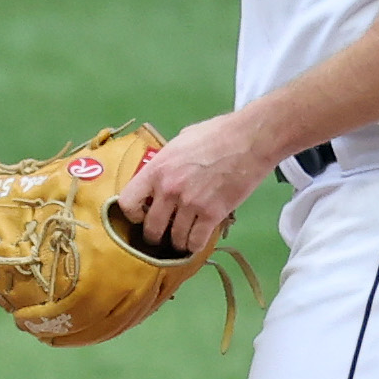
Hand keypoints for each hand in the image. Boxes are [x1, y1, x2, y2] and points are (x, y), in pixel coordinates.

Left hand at [118, 111, 275, 259]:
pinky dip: (194, 245)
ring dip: (177, 242)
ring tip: (182, 239)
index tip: (142, 215)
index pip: (128, 203)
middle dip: (155, 236)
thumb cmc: (216, 133)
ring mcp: (191, 204)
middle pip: (151, 228)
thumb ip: (166, 162)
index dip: (132, 214)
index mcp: (157, 169)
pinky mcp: (213, 214)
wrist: (250, 140)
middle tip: (162, 235)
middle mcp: (169, 190)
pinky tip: (196, 241)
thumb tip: (161, 174)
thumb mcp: (180, 141)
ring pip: (175, 239)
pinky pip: (196, 241)